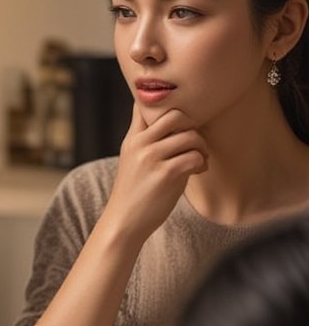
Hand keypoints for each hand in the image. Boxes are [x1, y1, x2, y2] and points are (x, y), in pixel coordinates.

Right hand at [103, 102, 208, 245]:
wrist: (124, 221)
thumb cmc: (134, 192)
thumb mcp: (132, 160)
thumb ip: (147, 141)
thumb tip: (173, 123)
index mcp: (132, 138)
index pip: (145, 105)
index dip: (165, 104)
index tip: (178, 120)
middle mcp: (140, 144)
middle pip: (175, 115)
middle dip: (192, 126)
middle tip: (194, 142)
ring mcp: (152, 158)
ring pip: (190, 136)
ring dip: (201, 147)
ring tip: (199, 158)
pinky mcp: (166, 174)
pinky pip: (194, 156)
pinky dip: (202, 163)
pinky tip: (198, 170)